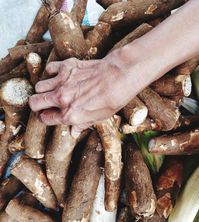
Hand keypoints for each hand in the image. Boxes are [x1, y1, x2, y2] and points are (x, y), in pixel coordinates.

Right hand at [29, 47, 146, 134]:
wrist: (120, 77)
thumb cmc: (112, 99)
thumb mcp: (98, 118)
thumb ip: (81, 125)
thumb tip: (73, 133)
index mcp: (69, 115)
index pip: (45, 118)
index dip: (45, 117)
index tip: (48, 115)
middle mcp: (62, 99)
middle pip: (34, 102)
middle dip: (37, 105)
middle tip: (43, 104)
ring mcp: (62, 82)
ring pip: (39, 87)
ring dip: (44, 90)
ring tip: (53, 90)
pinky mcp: (66, 67)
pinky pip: (49, 69)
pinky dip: (51, 72)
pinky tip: (59, 76)